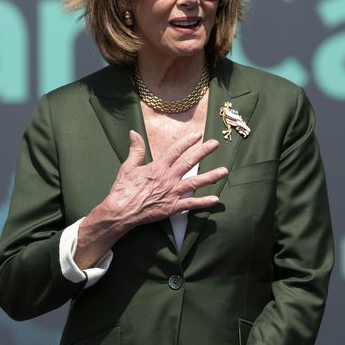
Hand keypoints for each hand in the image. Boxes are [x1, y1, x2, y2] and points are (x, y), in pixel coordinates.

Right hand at [74, 130, 226, 268]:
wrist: (120, 211)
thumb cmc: (123, 189)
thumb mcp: (128, 166)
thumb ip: (135, 150)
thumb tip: (134, 133)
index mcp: (157, 167)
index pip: (175, 150)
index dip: (187, 141)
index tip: (198, 134)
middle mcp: (167, 178)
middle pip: (189, 162)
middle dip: (203, 152)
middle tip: (215, 143)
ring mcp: (171, 193)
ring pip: (194, 182)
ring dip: (210, 176)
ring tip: (224, 171)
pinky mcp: (172, 207)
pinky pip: (191, 205)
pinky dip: (203, 202)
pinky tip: (216, 199)